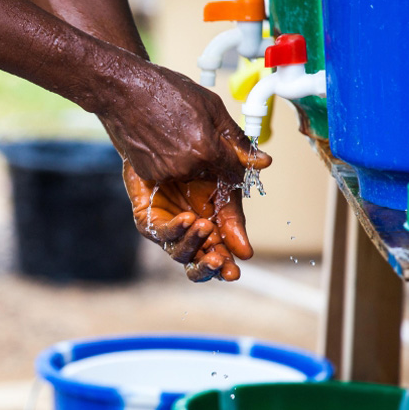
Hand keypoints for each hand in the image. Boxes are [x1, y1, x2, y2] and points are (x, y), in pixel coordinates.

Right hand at [99, 61, 266, 181]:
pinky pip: (168, 173)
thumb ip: (236, 137)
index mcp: (206, 149)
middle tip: (193, 133)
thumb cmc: (167, 91)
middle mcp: (187, 167)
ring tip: (174, 133)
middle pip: (211, 174)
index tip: (230, 156)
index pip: (234, 171)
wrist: (125, 90)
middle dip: (208, 158)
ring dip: (188, 161)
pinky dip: (168, 161)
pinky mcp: (148, 174)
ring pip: (189, 174)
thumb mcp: (211, 106)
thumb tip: (262, 160)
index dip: (234, 163)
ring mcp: (165, 172)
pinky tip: (160, 141)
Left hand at [122, 150, 269, 281]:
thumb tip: (260, 192)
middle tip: (223, 264)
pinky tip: (188, 218)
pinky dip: (176, 228)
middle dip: (213, 267)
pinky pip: (162, 232)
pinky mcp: (148, 222)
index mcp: (214, 230)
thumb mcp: (224, 176)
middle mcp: (191, 235)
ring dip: (195, 243)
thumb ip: (236, 200)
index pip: (223, 254)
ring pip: (181, 254)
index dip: (231, 261)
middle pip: (201, 264)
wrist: (162, 142)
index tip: (245, 255)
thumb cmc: (198, 160)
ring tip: (205, 226)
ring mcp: (169, 231)